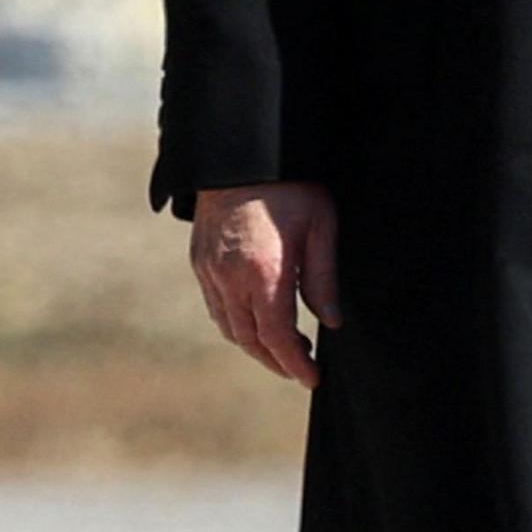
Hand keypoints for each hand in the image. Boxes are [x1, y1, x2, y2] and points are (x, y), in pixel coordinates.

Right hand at [189, 181, 341, 388]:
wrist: (242, 152)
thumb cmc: (291, 185)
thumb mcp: (321, 227)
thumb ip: (324, 279)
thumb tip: (332, 323)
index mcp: (265, 273)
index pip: (278, 338)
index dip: (296, 365)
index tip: (313, 379)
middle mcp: (230, 278)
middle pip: (251, 340)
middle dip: (277, 361)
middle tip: (302, 368)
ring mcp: (209, 270)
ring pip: (230, 328)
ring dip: (256, 346)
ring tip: (286, 348)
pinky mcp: (199, 261)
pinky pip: (216, 307)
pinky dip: (237, 324)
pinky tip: (258, 321)